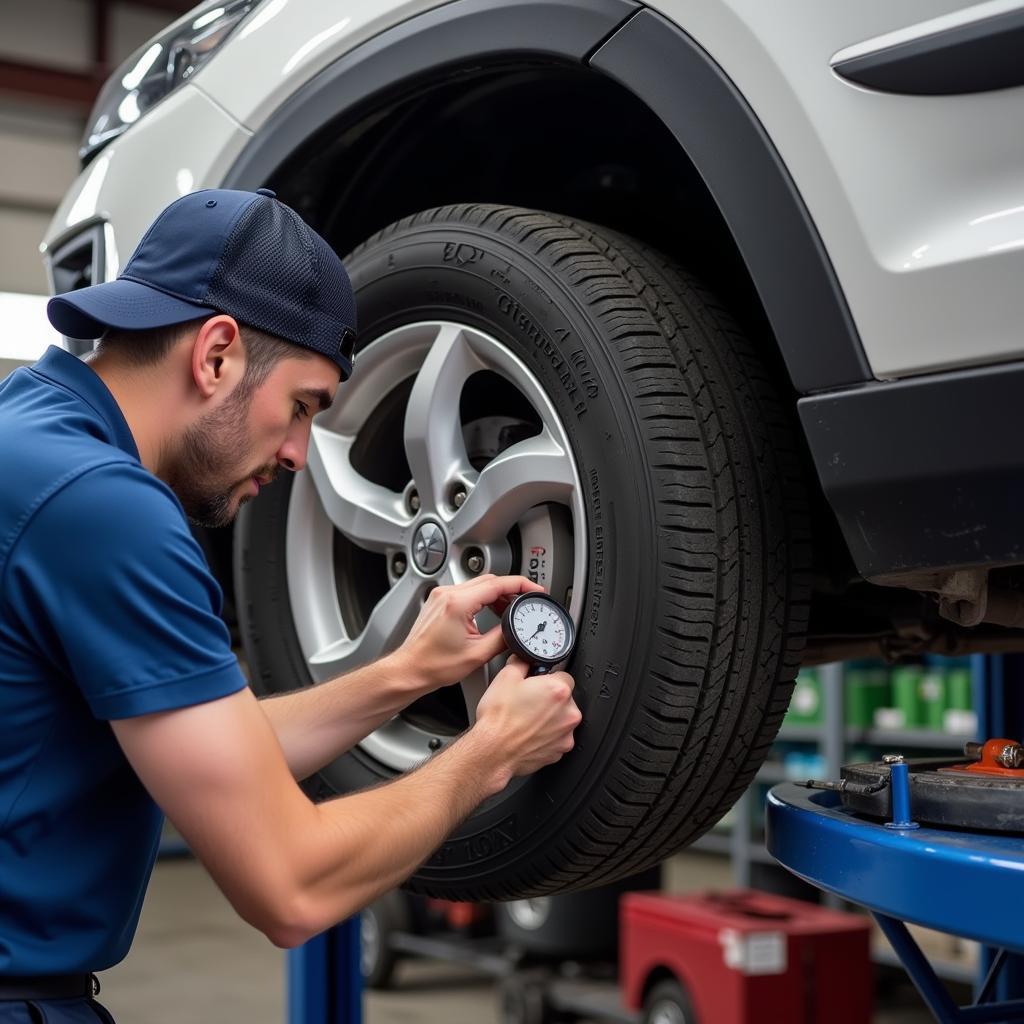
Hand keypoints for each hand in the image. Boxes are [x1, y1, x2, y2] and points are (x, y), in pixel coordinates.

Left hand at [396, 574, 544, 691]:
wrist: (410, 669)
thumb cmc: (434, 665)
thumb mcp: (478, 654)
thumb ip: (503, 637)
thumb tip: (517, 630)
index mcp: (458, 604)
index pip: (497, 584)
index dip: (521, 585)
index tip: (534, 589)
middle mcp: (448, 594)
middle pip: (489, 580)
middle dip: (511, 589)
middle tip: (525, 602)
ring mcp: (442, 595)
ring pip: (478, 583)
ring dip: (497, 593)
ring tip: (509, 610)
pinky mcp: (439, 600)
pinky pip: (467, 590)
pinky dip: (483, 597)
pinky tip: (490, 610)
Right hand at [474, 656, 580, 783]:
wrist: (492, 751)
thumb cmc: (498, 719)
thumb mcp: (505, 677)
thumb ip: (522, 662)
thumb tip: (525, 659)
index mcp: (558, 691)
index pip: (564, 676)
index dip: (548, 678)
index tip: (538, 684)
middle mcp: (568, 713)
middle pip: (565, 698)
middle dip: (549, 698)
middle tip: (529, 701)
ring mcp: (566, 735)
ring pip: (561, 719)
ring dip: (550, 718)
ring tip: (527, 719)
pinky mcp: (559, 751)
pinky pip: (557, 738)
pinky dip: (546, 735)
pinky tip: (529, 733)